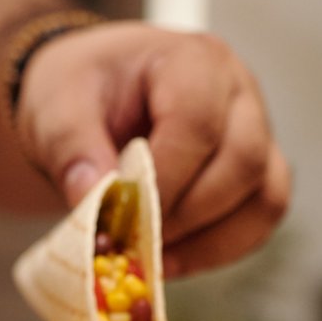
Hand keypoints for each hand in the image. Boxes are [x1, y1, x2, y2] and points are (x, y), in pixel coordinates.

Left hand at [14, 23, 290, 276]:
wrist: (92, 98)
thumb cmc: (80, 94)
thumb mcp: (56, 108)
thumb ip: (71, 148)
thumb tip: (92, 198)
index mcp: (193, 60)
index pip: (199, 124)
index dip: (163, 180)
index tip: (120, 214)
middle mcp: (238, 90)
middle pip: (243, 162)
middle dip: (185, 215)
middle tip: (132, 240)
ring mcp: (258, 131)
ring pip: (264, 197)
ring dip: (207, 241)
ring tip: (150, 256)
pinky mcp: (258, 171)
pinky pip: (261, 219)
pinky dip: (219, 249)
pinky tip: (170, 260)